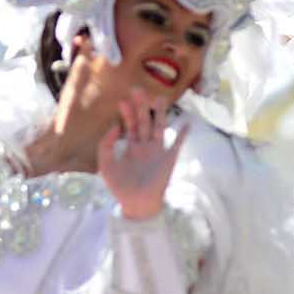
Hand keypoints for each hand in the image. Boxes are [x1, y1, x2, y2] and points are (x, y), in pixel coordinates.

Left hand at [97, 88, 189, 218]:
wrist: (136, 204)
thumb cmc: (121, 187)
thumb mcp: (106, 164)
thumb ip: (106, 145)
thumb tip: (116, 126)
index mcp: (131, 148)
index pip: (129, 126)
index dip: (126, 114)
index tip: (121, 101)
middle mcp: (145, 147)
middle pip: (144, 122)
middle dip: (141, 106)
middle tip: (137, 89)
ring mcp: (158, 152)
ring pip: (159, 128)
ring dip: (160, 113)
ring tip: (159, 98)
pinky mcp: (169, 159)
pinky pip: (177, 144)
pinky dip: (183, 134)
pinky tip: (187, 122)